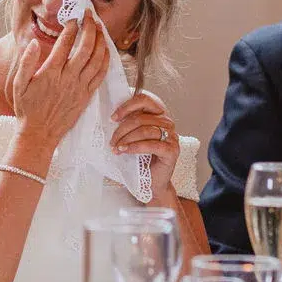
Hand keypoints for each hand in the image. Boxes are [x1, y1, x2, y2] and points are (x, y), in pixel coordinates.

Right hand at [5, 12, 108, 154]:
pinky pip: (100, 75)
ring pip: (96, 60)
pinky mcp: (86, 96)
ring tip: (100, 28)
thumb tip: (35, 42)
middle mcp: (68, 79)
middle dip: (90, 28)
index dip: (72, 28)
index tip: (73, 18)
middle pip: (85, 48)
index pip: (65, 44)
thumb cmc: (27, 109)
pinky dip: (105, 60)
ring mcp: (79, 88)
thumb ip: (26, 62)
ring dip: (100, 42)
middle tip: (91, 16)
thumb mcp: (18, 85)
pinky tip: (106, 51)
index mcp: (50, 73)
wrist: (39, 134)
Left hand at [110, 89, 181, 203]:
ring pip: (145, 130)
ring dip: (126, 139)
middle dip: (122, 129)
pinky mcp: (172, 150)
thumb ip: (128, 123)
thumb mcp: (132, 136)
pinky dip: (135, 147)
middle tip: (112, 140)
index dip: (127, 106)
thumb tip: (110, 116)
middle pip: (141, 117)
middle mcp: (167, 122)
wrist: (151, 181)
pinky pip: (152, 145)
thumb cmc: (141, 158)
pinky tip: (125, 151)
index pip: (144, 99)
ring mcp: (171, 136)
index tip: (113, 118)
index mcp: (157, 114)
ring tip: (116, 147)